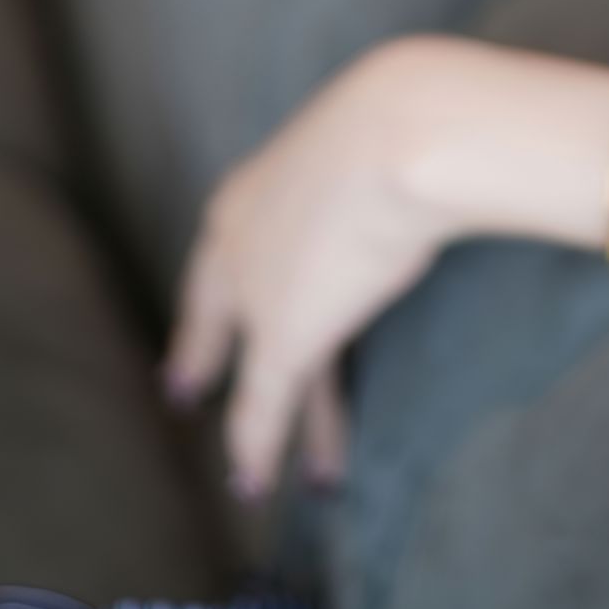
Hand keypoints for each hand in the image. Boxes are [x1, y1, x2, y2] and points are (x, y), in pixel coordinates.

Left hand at [160, 35, 463, 499]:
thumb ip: (373, 168)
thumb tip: (423, 159)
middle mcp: (238, 241)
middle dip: (204, 354)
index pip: (222, 253)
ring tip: (256, 476)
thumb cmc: (403, 123)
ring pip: (255, 372)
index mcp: (253, 189)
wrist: (399, 132)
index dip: (214, 293)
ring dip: (263, 428)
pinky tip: (257, 484)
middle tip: (185, 390)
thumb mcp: (370, 146)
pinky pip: (264, 407)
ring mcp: (256, 291)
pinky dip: (260, 450)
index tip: (207, 312)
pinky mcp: (283, 337)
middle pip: (218, 314)